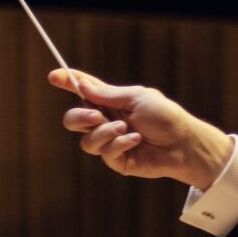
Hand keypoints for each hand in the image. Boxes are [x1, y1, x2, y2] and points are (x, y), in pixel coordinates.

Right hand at [53, 69, 233, 189]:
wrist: (183, 144)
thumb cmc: (166, 117)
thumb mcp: (138, 97)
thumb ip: (108, 95)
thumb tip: (82, 86)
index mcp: (111, 101)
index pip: (84, 90)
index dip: (68, 82)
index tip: (54, 76)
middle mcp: (107, 121)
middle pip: (74, 119)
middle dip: (79, 116)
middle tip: (96, 115)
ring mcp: (110, 142)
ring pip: (86, 140)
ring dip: (104, 132)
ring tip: (125, 129)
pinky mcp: (117, 160)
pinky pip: (104, 153)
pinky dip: (119, 144)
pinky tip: (136, 140)